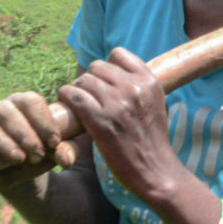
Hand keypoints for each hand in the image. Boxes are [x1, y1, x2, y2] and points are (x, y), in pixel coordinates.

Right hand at [0, 91, 78, 189]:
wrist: (20, 173)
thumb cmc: (39, 156)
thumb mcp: (55, 155)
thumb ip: (65, 152)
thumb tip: (65, 159)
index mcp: (23, 104)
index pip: (30, 100)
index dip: (42, 120)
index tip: (54, 142)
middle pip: (7, 109)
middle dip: (25, 133)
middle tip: (37, 154)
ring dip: (0, 139)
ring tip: (17, 158)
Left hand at [57, 47, 183, 201]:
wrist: (156, 170)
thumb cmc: (152, 140)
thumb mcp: (156, 103)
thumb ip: (139, 86)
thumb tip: (114, 73)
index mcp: (149, 81)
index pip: (118, 54)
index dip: (107, 66)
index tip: (104, 82)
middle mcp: (134, 88)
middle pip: (98, 67)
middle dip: (90, 79)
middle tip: (87, 95)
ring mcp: (117, 104)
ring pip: (84, 80)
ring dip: (77, 89)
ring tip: (77, 101)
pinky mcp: (101, 121)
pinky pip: (74, 96)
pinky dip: (66, 97)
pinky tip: (66, 104)